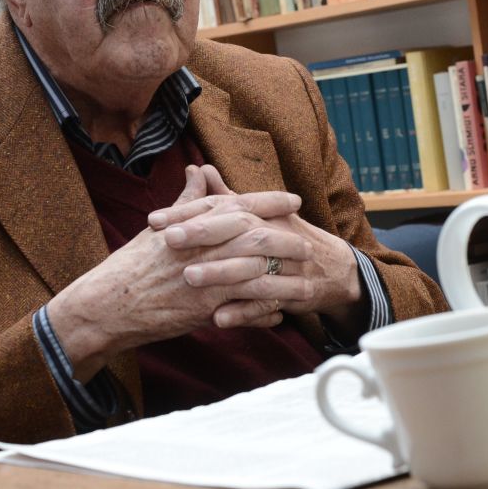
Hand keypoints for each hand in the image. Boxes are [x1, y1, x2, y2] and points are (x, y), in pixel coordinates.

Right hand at [44, 167, 308, 379]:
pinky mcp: (205, 310)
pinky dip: (265, 312)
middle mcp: (203, 249)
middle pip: (257, 238)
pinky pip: (245, 311)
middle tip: (307, 242)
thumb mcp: (160, 226)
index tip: (293, 199)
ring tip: (305, 282)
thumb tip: (199, 169)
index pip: (239, 205)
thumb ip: (188, 201)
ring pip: (258, 276)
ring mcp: (206, 280)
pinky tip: (280, 314)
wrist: (108, 304)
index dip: (270, 201)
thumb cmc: (132, 264)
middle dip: (286, 239)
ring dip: (284, 279)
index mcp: (194, 225)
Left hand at [157, 174, 362, 333]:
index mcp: (264, 213)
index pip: (224, 206)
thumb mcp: (257, 215)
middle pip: (241, 229)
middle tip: (168, 241)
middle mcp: (277, 234)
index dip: (189, 212)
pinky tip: (217, 319)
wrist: (333, 268)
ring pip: (254, 268)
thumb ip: (225, 196)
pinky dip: (244, 312)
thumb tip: (197, 169)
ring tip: (188, 278)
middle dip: (204, 234)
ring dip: (221, 274)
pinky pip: (268, 304)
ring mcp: (289, 265)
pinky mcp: (297, 293)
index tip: (154, 220)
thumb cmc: (286, 237)